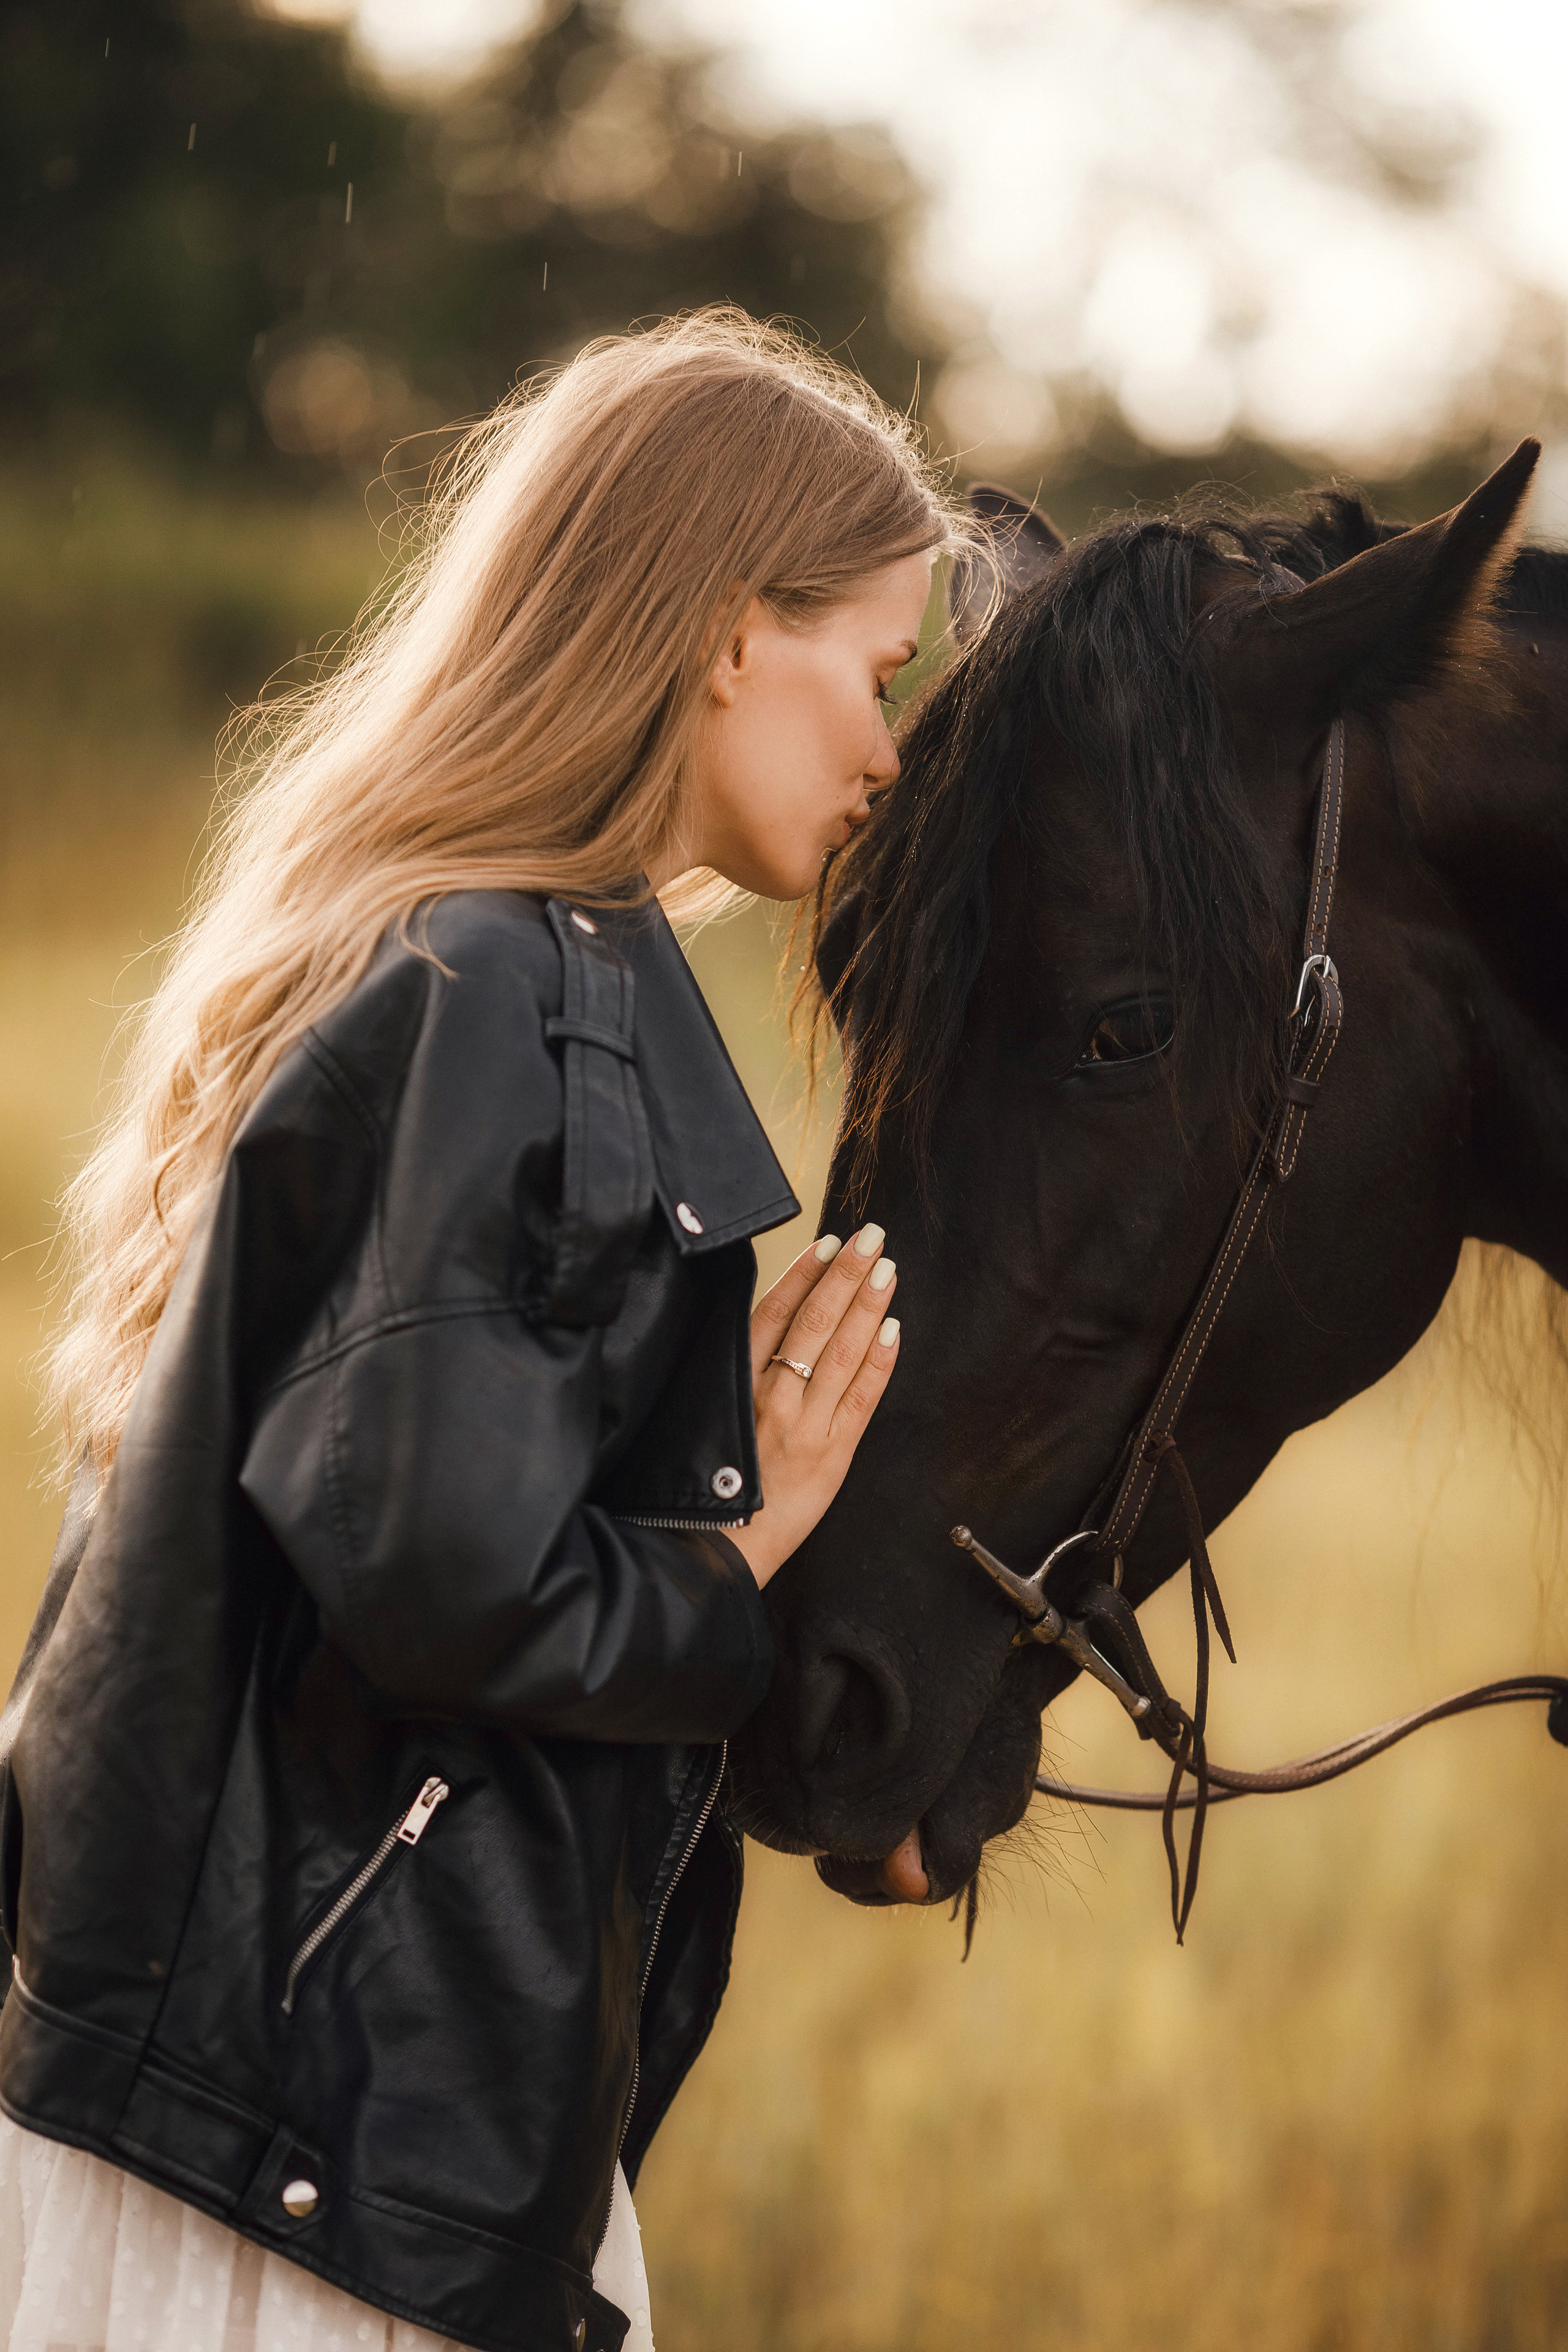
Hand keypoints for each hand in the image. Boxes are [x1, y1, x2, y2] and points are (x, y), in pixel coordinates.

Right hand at [726, 1225, 899, 1590]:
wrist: (717, 1548)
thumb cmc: (708, 1484)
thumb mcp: (709, 1416)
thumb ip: (735, 1372)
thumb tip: (761, 1326)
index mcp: (736, 1383)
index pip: (774, 1314)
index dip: (803, 1276)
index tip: (827, 1243)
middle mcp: (773, 1397)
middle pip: (815, 1322)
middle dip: (846, 1275)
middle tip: (872, 1238)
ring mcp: (806, 1424)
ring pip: (844, 1352)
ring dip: (869, 1305)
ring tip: (888, 1269)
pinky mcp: (833, 1454)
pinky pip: (863, 1399)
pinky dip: (880, 1362)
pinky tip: (893, 1329)